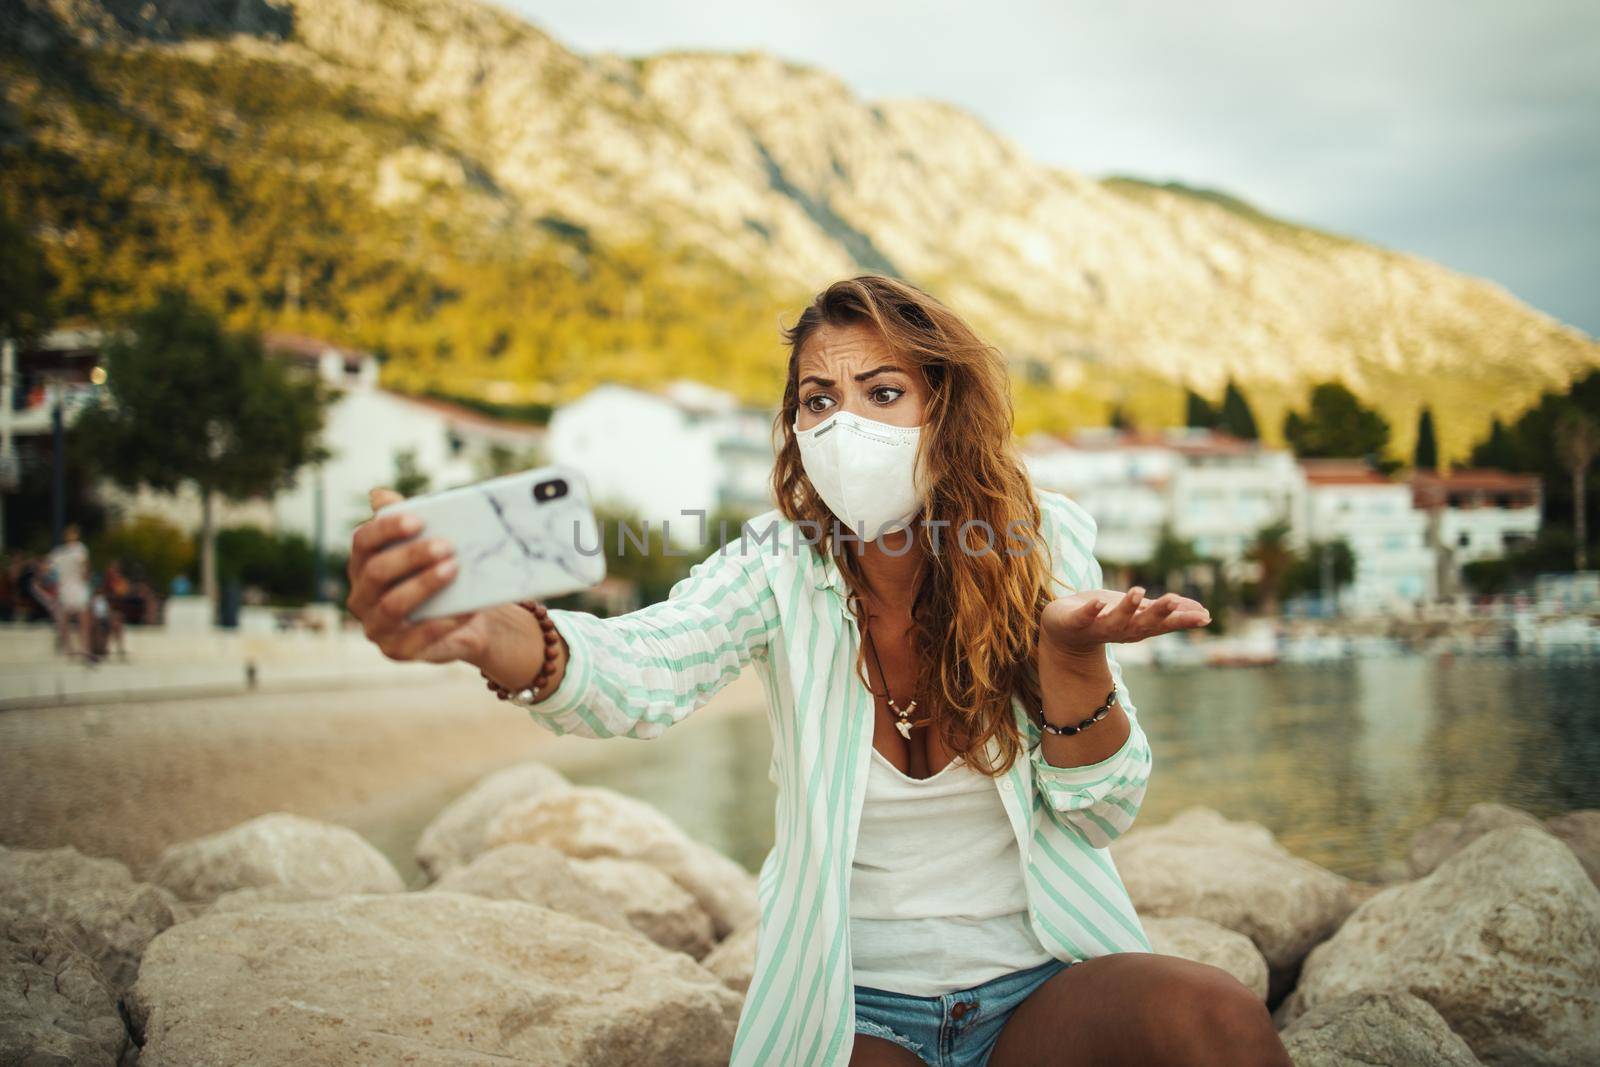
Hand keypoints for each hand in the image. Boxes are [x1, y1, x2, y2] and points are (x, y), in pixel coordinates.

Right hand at [346, 486, 510, 665]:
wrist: (463, 618)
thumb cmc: (438, 572)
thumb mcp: (428, 545)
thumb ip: (408, 520)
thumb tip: (379, 495)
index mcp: (362, 564)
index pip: (363, 541)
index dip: (387, 529)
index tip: (419, 520)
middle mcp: (361, 596)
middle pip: (378, 571)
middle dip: (412, 556)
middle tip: (447, 545)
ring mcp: (376, 626)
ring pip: (393, 605)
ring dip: (424, 586)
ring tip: (454, 570)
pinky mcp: (397, 651)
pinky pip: (417, 638)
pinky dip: (442, 623)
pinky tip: (466, 609)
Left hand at [1041, 586, 1210, 654]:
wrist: (1062, 631)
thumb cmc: (1105, 616)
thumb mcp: (1139, 612)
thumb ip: (1166, 612)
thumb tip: (1204, 612)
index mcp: (1137, 627)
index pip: (1163, 624)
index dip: (1182, 620)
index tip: (1204, 616)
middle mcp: (1121, 630)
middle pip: (1143, 624)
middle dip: (1159, 613)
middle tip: (1174, 600)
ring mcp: (1097, 628)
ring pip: (1116, 620)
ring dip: (1127, 607)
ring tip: (1138, 591)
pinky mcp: (1075, 622)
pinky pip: (1084, 618)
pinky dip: (1091, 611)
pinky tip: (1097, 603)